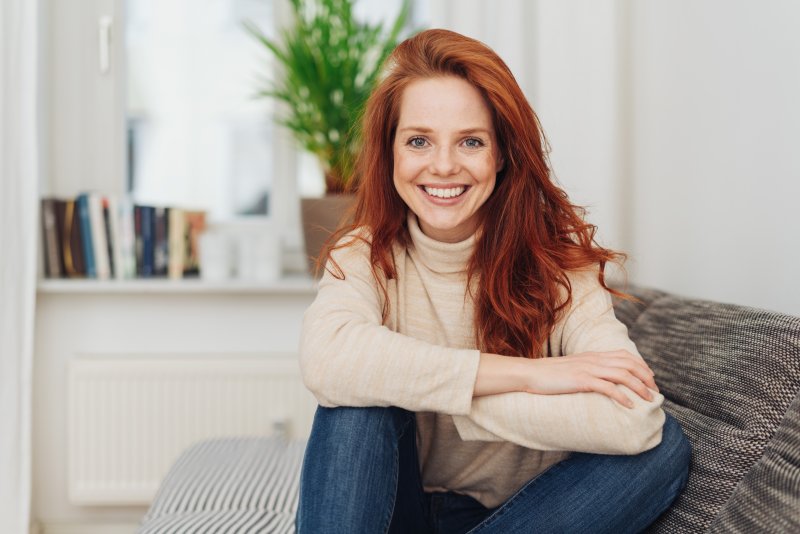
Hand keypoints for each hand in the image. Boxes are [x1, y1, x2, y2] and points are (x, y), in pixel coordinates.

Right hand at [523, 350, 658, 407]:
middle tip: (655, 392)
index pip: (625, 356)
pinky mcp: (580, 380)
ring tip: (649, 400)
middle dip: (646, 378)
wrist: (529, 373)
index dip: (642, 366)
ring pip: (622, 375)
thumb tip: (599, 380)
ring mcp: (587, 369)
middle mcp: (593, 359)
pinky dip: (622, 397)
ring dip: (639, 388)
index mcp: (592, 355)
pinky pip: (607, 387)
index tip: (650, 379)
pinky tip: (630, 406)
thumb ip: (587, 370)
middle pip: (629, 364)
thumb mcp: (572, 368)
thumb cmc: (549, 375)